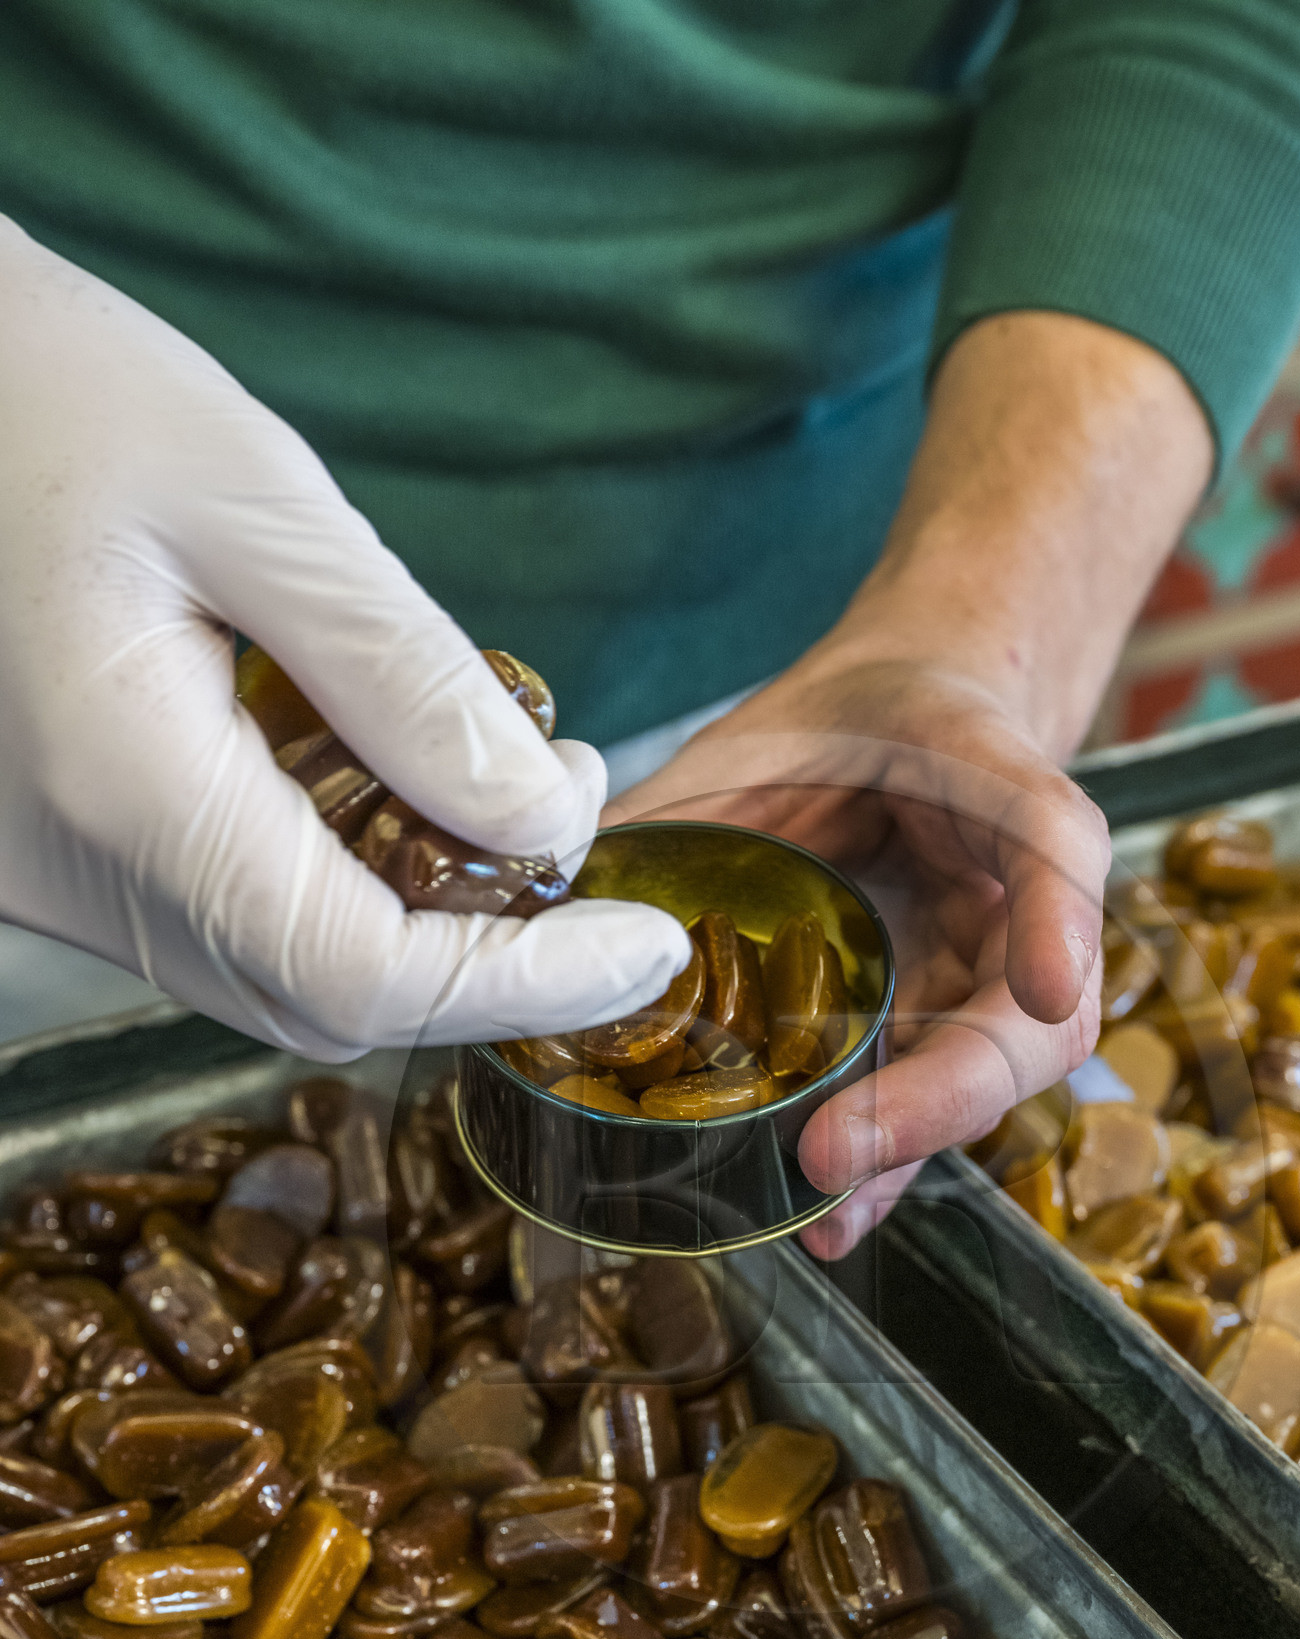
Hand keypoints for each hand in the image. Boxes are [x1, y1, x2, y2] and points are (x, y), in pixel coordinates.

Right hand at [0, 219, 687, 1060]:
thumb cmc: (34, 387)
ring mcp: (47, 881)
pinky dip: (328, 888)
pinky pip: (213, 925)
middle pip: (326, 1001)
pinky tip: (379, 776)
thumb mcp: (247, 492)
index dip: (527, 982)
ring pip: (271, 977)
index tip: (648, 942)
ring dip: (411, 922)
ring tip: (500, 781)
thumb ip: (402, 670)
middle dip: (484, 950)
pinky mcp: (45, 856)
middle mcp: (73, 873)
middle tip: (574, 809)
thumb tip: (543, 816)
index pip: (367, 974)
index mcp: (125, 786)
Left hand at [608, 643, 1109, 1256]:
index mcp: (1009, 808)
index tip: (1042, 987)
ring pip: (980, 1086)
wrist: (897, 730)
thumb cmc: (851, 722)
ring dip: (904, 1154)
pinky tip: (821, 1218)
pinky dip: (877, 1167)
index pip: (1056, 850)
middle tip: (838, 1147)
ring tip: (824, 1205)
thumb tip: (550, 886)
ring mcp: (981, 988)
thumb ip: (689, 803)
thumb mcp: (780, 728)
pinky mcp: (929, 1035)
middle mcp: (1019, 917)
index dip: (1057, 924)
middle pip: (1031, 1024)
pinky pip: (917, 1107)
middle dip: (941, 1096)